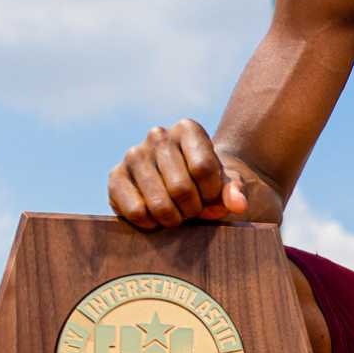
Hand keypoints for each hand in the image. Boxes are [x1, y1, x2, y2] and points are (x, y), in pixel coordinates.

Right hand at [108, 119, 246, 229]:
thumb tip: (238, 205)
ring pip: (159, 203)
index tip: (211, 197)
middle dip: (192, 210)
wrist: (180, 184)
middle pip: (181, 188)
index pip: (203, 168)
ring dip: (173, 219)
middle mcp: (158, 135)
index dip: (211, 194)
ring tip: (177, 215)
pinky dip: (151, 223)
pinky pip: (136, 211)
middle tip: (193, 211)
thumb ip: (235, 191)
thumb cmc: (207, 182)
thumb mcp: (227, 184)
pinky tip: (157, 218)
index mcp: (188, 129)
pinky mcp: (115, 176)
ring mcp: (133, 154)